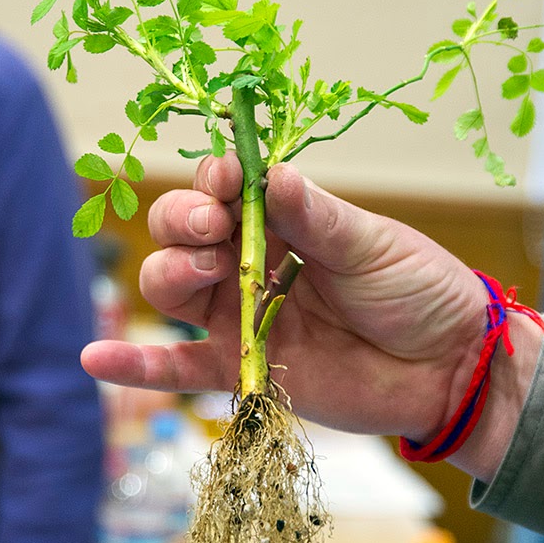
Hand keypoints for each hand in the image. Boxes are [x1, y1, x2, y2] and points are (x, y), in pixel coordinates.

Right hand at [81, 155, 542, 478]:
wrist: (447, 367)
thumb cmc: (419, 291)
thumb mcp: (373, 244)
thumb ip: (316, 216)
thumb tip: (271, 174)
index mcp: (283, 221)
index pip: (224, 189)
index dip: (213, 180)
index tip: (226, 182)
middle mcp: (250, 263)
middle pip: (182, 234)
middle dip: (184, 222)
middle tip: (215, 229)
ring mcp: (240, 316)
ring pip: (173, 289)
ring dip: (168, 273)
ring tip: (201, 272)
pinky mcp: (241, 368)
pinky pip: (178, 367)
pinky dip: (136, 364)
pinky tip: (96, 358)